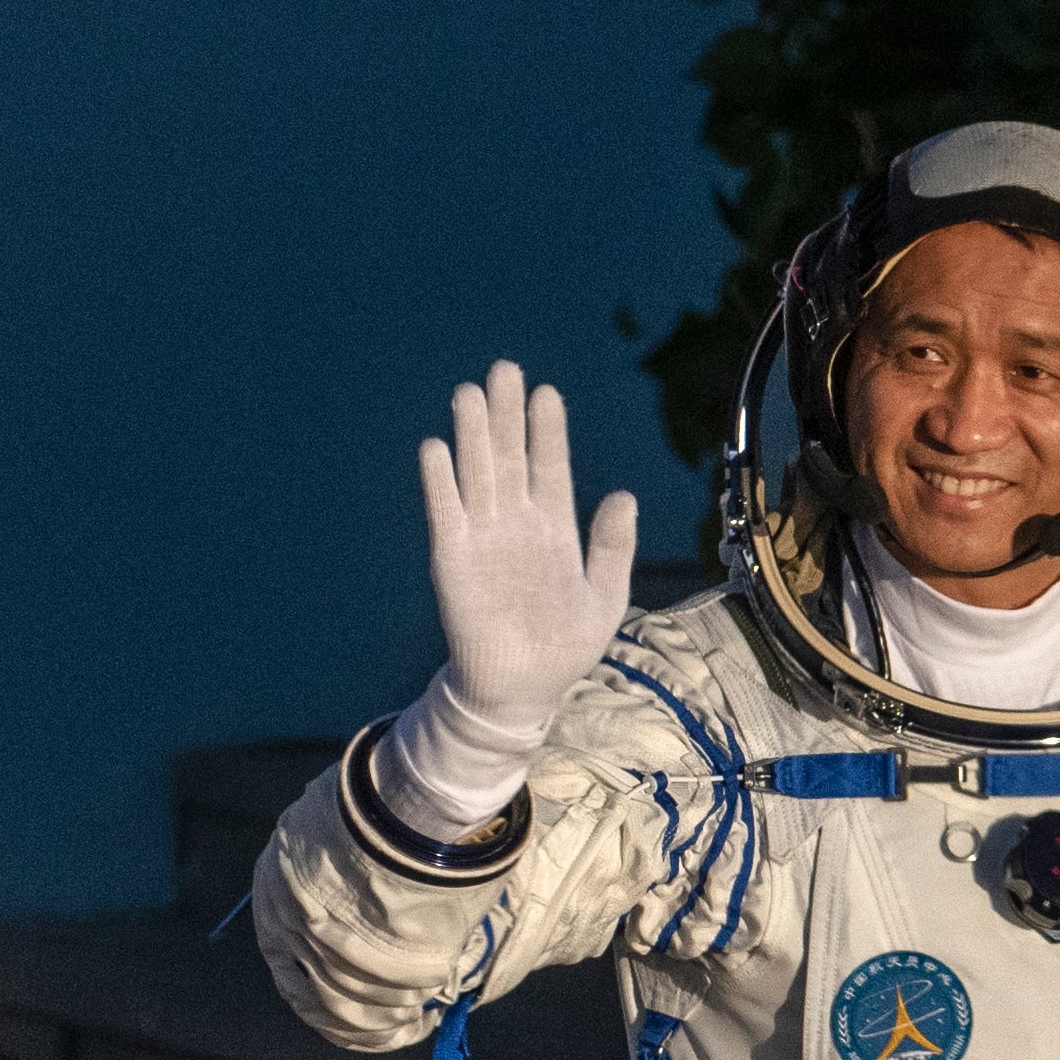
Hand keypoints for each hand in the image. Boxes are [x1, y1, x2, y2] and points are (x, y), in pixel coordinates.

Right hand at [421, 360, 639, 735]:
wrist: (521, 690)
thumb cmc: (565, 646)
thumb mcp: (604, 596)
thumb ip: (613, 547)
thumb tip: (624, 495)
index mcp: (555, 528)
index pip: (550, 467)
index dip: (547, 431)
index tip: (546, 394)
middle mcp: (516, 524)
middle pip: (509, 459)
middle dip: (506, 416)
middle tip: (503, 370)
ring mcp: (482, 539)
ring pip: (476, 476)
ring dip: (472, 436)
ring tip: (469, 393)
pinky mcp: (451, 560)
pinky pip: (445, 514)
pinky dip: (440, 483)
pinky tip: (436, 448)